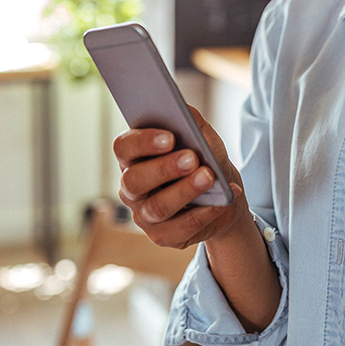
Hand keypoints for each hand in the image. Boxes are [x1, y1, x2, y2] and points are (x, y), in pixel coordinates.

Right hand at [115, 106, 248, 249]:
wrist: (221, 193)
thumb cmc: (204, 159)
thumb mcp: (202, 137)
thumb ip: (191, 121)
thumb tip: (184, 109)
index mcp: (133, 157)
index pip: (124, 147)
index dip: (143, 142)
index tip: (169, 137)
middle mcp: (131, 187)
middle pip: (135, 180)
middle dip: (164, 169)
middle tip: (192, 159)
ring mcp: (143, 215)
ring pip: (157, 207)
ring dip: (185, 191)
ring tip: (210, 177)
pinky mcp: (161, 236)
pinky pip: (178, 229)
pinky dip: (202, 215)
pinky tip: (219, 203)